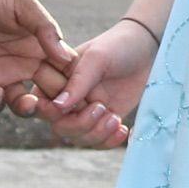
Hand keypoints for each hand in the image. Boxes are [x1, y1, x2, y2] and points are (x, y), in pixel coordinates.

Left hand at [0, 0, 75, 117]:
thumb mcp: (22, 3)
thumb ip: (45, 28)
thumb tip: (67, 57)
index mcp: (39, 45)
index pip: (63, 70)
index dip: (73, 84)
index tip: (81, 92)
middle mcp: (23, 63)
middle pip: (47, 92)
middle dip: (55, 103)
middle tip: (57, 105)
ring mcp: (1, 75)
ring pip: (22, 104)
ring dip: (28, 109)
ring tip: (28, 102)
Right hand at [43, 18, 159, 148]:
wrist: (147, 50)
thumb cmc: (117, 45)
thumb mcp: (97, 58)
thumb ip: (78, 82)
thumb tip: (58, 107)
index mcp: (58, 76)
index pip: (42, 101)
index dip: (47, 111)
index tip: (66, 110)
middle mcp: (69, 96)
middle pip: (60, 126)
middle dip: (80, 124)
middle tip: (102, 108)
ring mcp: (86, 110)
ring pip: (80, 137)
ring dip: (98, 134)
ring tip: (116, 119)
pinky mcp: (104, 120)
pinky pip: (99, 141)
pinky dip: (110, 141)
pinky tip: (124, 130)